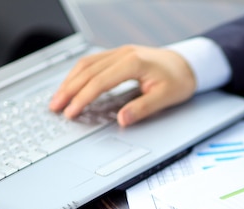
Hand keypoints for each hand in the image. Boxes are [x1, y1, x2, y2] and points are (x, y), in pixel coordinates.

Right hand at [49, 45, 195, 126]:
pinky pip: (92, 62)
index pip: (100, 81)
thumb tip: (121, 120)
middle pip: (87, 71)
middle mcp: (124, 53)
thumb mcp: (165, 98)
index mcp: (134, 62)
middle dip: (69, 90)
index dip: (83, 98)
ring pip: (86, 64)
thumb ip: (142, 109)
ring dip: (70, 81)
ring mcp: (120, 52)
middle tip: (55, 107)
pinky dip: (78, 74)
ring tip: (58, 98)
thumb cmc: (179, 80)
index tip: (72, 112)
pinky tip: (71, 85)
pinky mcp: (119, 55)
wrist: (188, 64)